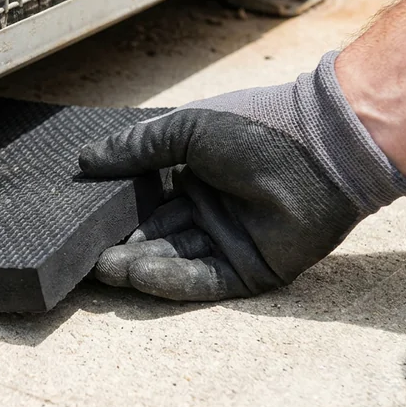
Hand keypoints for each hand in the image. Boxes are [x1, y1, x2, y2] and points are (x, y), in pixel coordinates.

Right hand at [78, 51, 405, 300]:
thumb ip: (135, 148)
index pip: (149, 200)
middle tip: (86, 259)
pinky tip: (139, 275)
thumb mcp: (184, 129)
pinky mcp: (251, 269)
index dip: (119, 214)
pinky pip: (204, 279)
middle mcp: (211, 208)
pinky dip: (171, 280)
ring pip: (176, 260)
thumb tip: (84, 160)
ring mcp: (231, 240)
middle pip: (159, 235)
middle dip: (124, 247)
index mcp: (196, 173)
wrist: (321, 147)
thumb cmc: (254, 126)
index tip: (84, 224)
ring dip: (140, 266)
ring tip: (104, 270)